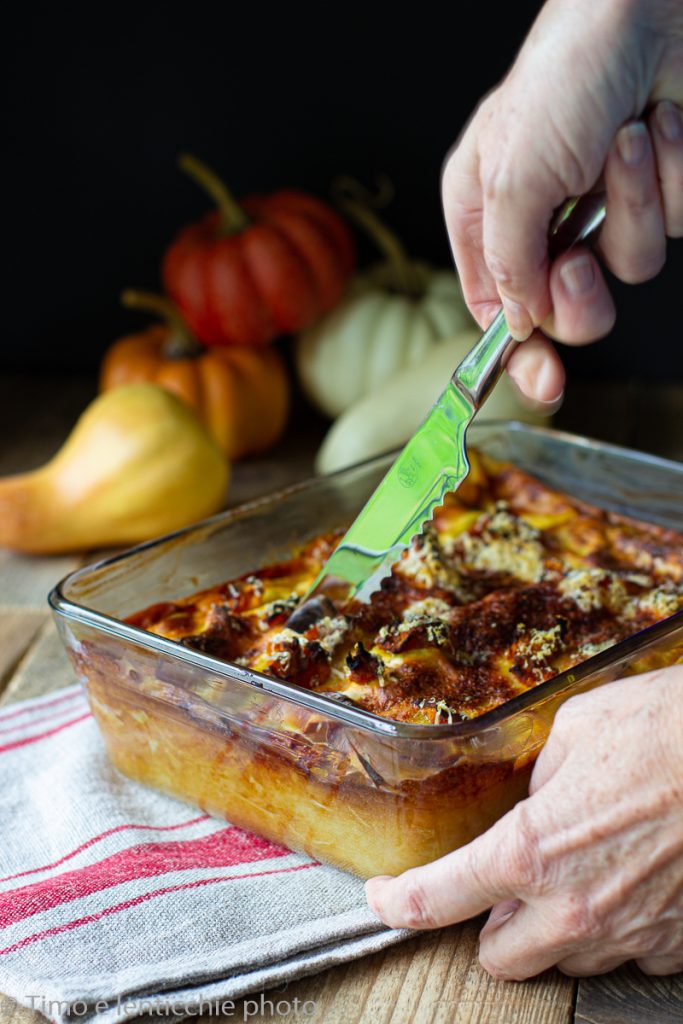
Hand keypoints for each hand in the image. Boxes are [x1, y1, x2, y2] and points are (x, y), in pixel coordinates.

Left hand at [365, 666, 682, 978]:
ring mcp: (629, 937)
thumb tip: (532, 799)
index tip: (387, 897)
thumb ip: (537, 776)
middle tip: (508, 883)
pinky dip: (616, 928)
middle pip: (498, 959)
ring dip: (556, 927)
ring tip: (582, 872)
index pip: (438, 897)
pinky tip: (630, 881)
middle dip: (493, 923)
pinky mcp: (676, 947)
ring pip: (564, 961)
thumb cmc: (667, 730)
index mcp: (532, 850)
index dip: (400, 902)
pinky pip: (626, 955)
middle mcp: (574, 909)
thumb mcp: (577, 729)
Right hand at [442, 0, 682, 403]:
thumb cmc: (565, 74)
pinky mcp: (653, 192)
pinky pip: (669, 229)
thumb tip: (516, 322)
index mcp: (485, 213)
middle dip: (580, 294)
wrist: (652, 10)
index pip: (493, 307)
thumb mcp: (512, 179)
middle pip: (562, 307)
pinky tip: (655, 129)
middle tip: (580, 262)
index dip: (516, 350)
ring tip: (623, 149)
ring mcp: (599, 207)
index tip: (541, 382)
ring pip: (623, 271)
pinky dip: (667, 182)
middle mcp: (540, 217)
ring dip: (632, 213)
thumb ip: (508, 265)